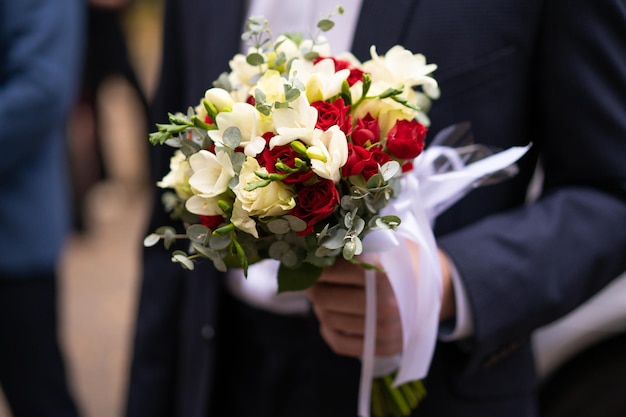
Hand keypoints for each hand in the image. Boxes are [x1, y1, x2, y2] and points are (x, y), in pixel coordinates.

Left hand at [307, 242, 455, 357]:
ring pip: (330, 320)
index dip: (318, 268)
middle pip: (326, 299)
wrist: (434, 289)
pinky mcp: (382, 348)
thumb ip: (355, 243)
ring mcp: (385, 331)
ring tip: (322, 293)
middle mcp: (386, 306)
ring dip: (319, 306)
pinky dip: (328, 329)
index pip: (336, 272)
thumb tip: (314, 245)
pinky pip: (339, 342)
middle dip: (313, 288)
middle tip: (309, 279)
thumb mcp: (387, 243)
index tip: (310, 262)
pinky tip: (329, 314)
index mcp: (385, 276)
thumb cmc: (404, 260)